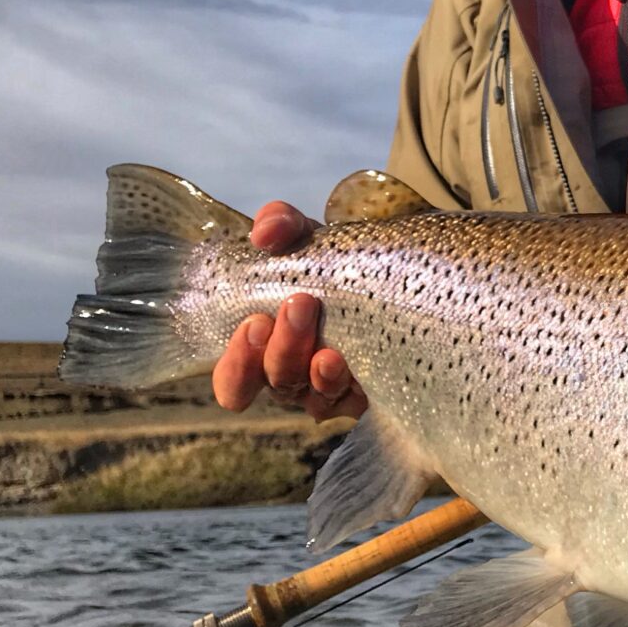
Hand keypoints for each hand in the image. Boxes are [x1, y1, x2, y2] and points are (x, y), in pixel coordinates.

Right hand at [209, 200, 368, 420]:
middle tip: (298, 304)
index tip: (252, 323)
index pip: (233, 379)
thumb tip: (265, 233)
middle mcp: (293, 373)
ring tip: (324, 335)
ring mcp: (328, 387)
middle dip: (280, 349)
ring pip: (307, 395)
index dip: (235, 364)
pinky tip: (342, 359)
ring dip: (310, 363)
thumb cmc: (333, 261)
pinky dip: (338, 381)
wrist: (395, 268)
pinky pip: (346, 401)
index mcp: (265, 345)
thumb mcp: (305, 237)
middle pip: (272, 385)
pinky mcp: (364, 392)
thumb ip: (280, 225)